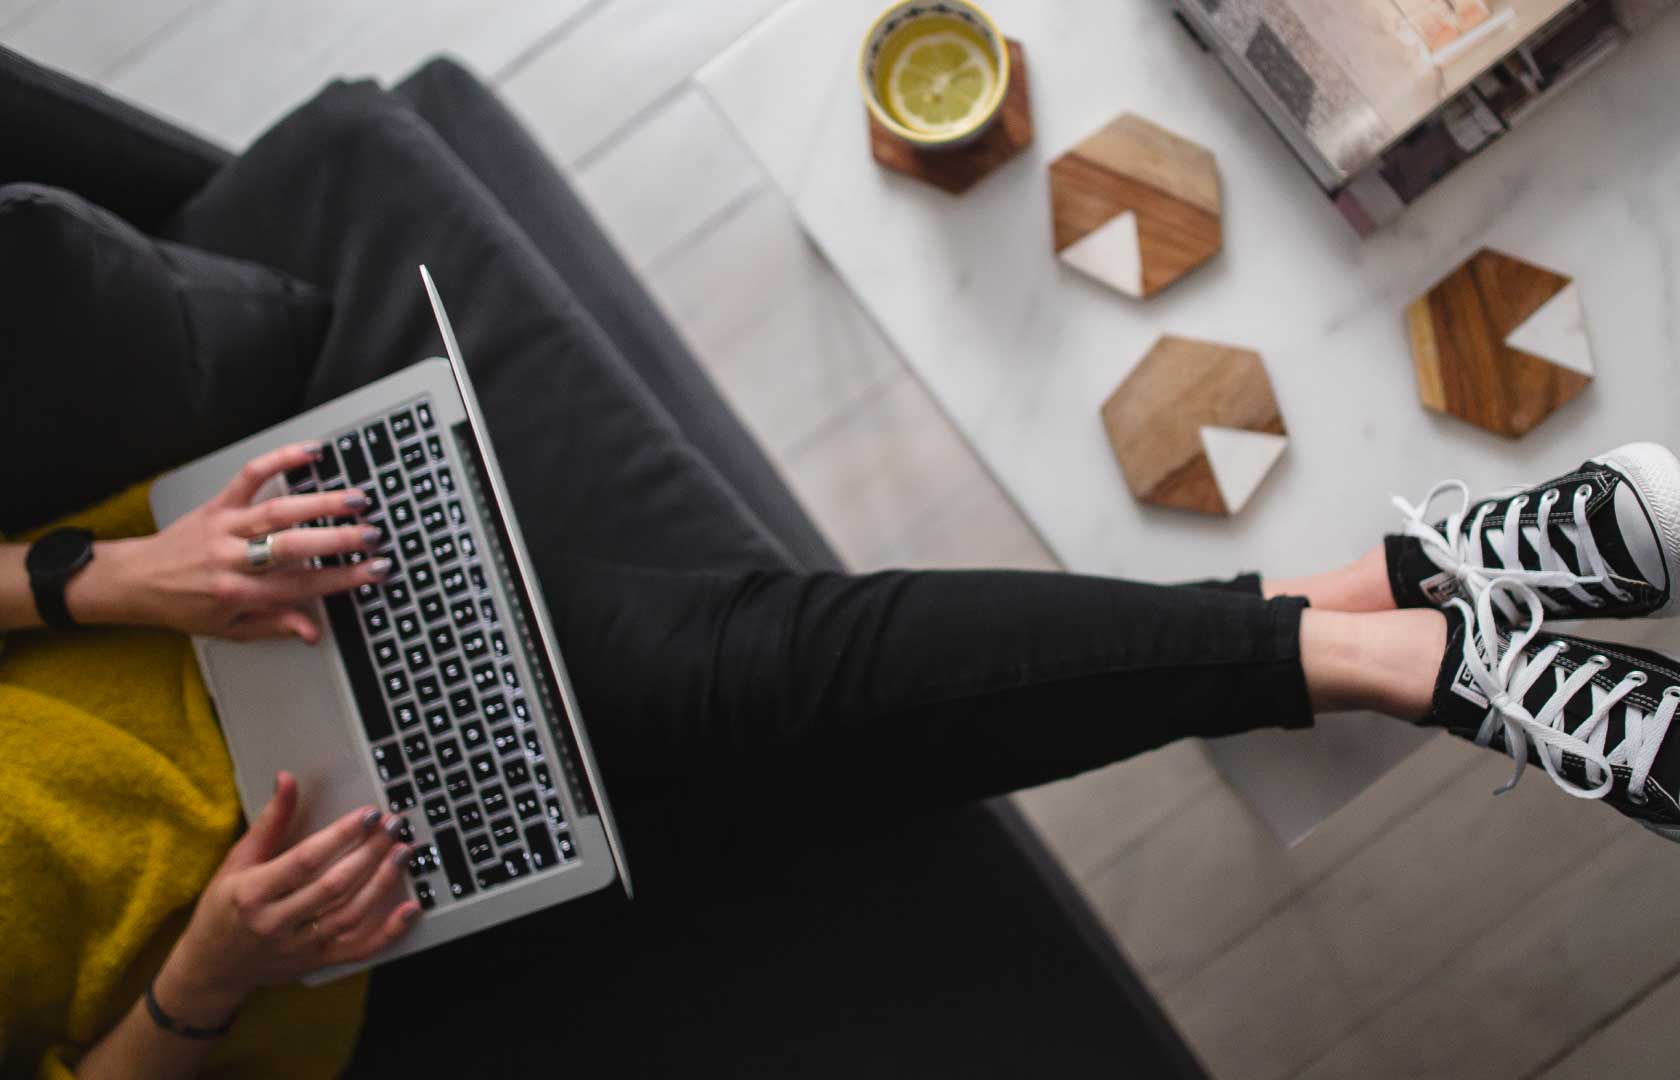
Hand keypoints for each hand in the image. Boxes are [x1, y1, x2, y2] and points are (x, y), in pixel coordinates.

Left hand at [71, 442, 388, 640]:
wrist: (135, 581)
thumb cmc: (184, 607)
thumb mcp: (230, 628)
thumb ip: (275, 626)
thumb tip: (313, 631)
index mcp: (237, 593)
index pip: (301, 586)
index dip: (343, 578)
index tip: (374, 571)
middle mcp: (231, 558)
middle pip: (293, 546)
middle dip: (338, 540)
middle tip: (372, 535)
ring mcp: (225, 527)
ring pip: (278, 510)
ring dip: (320, 502)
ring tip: (356, 499)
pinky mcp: (217, 503)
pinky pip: (250, 476)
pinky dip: (279, 459)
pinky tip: (310, 452)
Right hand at [152, 772, 420, 1025]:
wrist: (211, 968)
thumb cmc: (222, 909)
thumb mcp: (238, 861)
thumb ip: (269, 822)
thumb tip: (287, 779)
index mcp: (253, 894)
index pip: (306, 860)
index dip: (341, 835)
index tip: (368, 814)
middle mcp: (277, 923)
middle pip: (334, 886)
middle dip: (370, 853)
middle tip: (394, 826)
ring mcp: (299, 947)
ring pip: (351, 915)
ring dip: (382, 883)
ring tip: (402, 853)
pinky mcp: (316, 963)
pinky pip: (359, 950)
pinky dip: (389, 931)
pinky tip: (411, 909)